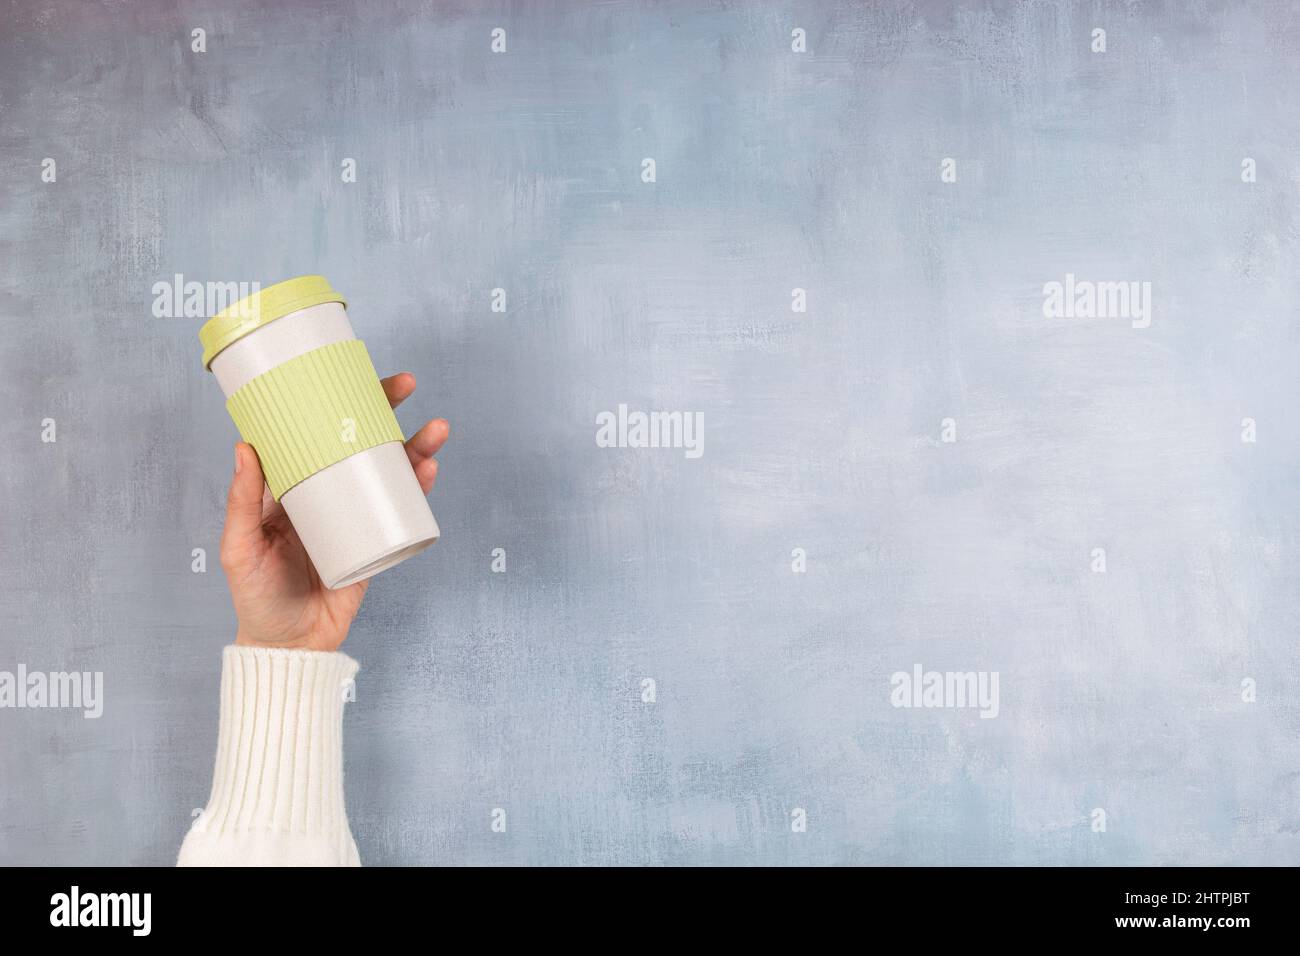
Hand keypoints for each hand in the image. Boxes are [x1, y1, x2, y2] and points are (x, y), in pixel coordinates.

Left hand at [220, 373, 447, 651]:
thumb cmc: (256, 598)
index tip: (351, 375)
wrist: (290, 648)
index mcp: (291, 487)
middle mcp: (327, 493)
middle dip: (387, 411)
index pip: (316, 432)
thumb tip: (245, 446)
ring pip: (389, 470)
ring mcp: (355, 515)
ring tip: (435, 430)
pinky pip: (402, 508)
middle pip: (361, 441)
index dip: (335, 402)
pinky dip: (418, 487)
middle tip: (405, 384)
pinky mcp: (378, 541)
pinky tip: (428, 470)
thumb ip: (242, 503)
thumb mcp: (240, 549)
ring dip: (415, 446)